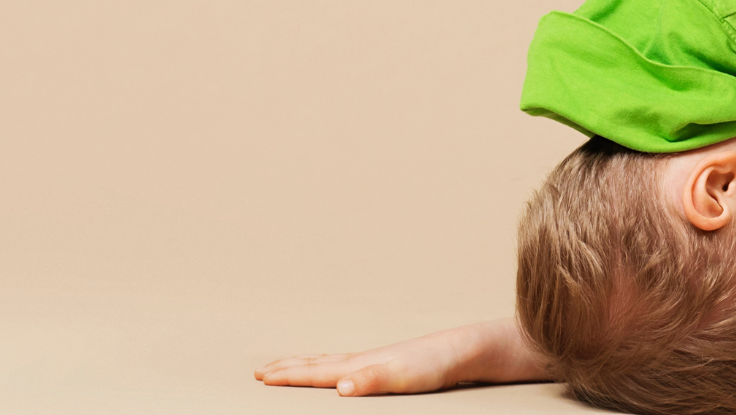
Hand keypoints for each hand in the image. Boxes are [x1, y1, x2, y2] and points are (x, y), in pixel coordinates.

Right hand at [254, 318, 547, 396]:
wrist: (475, 349)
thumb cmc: (443, 363)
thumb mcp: (407, 375)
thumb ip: (374, 379)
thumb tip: (341, 386)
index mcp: (366, 364)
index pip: (319, 372)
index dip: (290, 376)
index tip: (261, 376)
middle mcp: (372, 360)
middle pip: (323, 363)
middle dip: (292, 368)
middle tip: (263, 370)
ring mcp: (386, 361)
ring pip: (339, 363)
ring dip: (313, 366)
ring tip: (298, 366)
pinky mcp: (401, 366)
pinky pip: (359, 367)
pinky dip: (341, 369)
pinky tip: (351, 375)